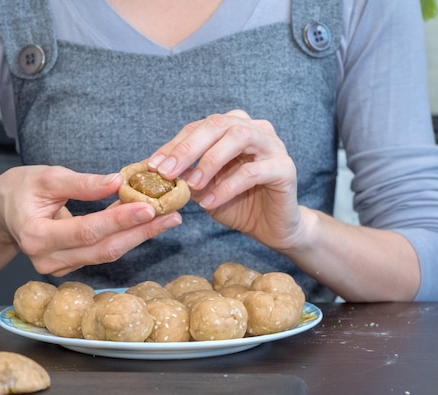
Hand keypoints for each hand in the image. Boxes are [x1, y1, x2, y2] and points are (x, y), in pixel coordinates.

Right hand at [0, 165, 181, 275]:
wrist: (2, 211)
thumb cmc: (21, 189)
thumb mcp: (47, 177)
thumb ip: (82, 183)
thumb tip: (118, 182)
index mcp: (37, 236)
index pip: (86, 231)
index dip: (118, 221)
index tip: (148, 207)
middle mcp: (47, 259)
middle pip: (103, 250)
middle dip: (140, 233)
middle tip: (171, 216)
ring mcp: (58, 268)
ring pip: (106, 254)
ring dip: (138, 236)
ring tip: (167, 218)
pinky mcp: (69, 267)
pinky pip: (102, 253)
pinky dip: (125, 238)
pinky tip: (146, 223)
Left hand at [146, 110, 304, 251]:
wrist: (271, 227)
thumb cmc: (236, 203)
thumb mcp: (204, 189)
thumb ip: (185, 175)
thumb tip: (154, 169)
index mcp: (233, 127)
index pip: (198, 127)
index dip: (174, 145)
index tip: (152, 165)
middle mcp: (255, 129)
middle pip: (218, 124)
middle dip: (188, 147)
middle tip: (166, 171)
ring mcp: (273, 145)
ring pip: (238, 138)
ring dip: (210, 161)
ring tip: (192, 186)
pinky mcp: (285, 168)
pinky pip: (253, 172)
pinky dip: (227, 187)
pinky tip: (210, 203)